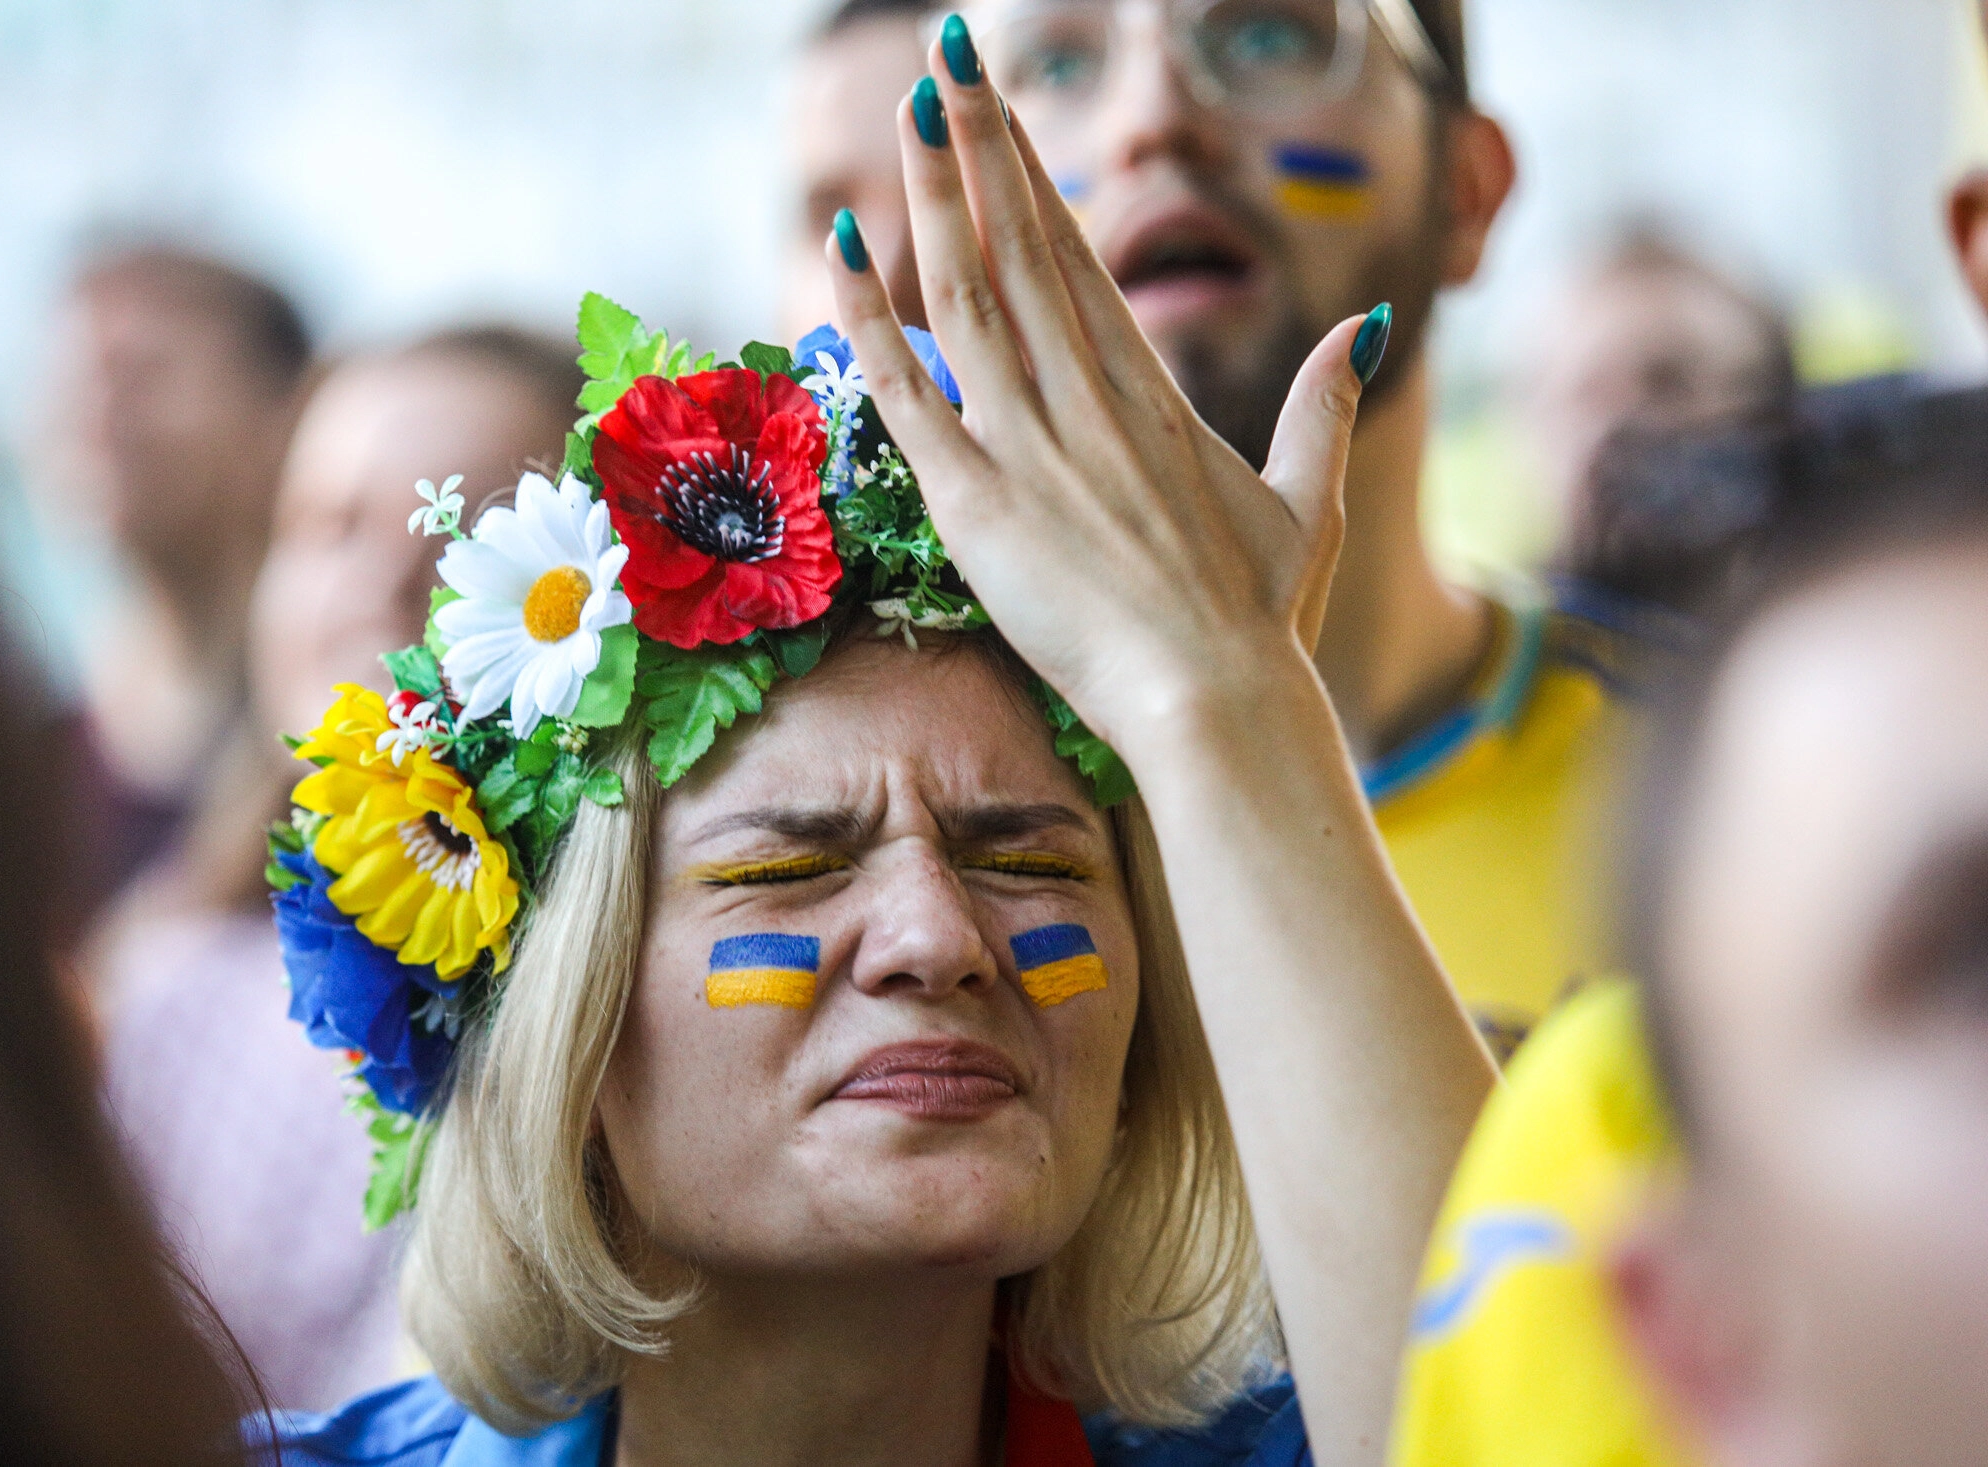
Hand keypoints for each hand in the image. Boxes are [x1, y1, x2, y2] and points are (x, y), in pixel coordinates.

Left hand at [825, 56, 1387, 760]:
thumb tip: (1364, 328)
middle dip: (983, 144)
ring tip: (912, 104)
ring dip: (936, 195)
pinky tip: (840, 244)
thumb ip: (1326, 405)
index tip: (1002, 108)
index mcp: (1152, 395)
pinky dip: (869, 319)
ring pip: (969, 294)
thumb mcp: (1312, 501)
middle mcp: (1087, 400)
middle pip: (1022, 247)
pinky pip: (909, 394)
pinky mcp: (977, 503)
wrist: (1219, 700)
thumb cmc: (1262, 621)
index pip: (1078, 259)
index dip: (1033, 177)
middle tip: (948, 54)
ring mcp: (1031, 446)